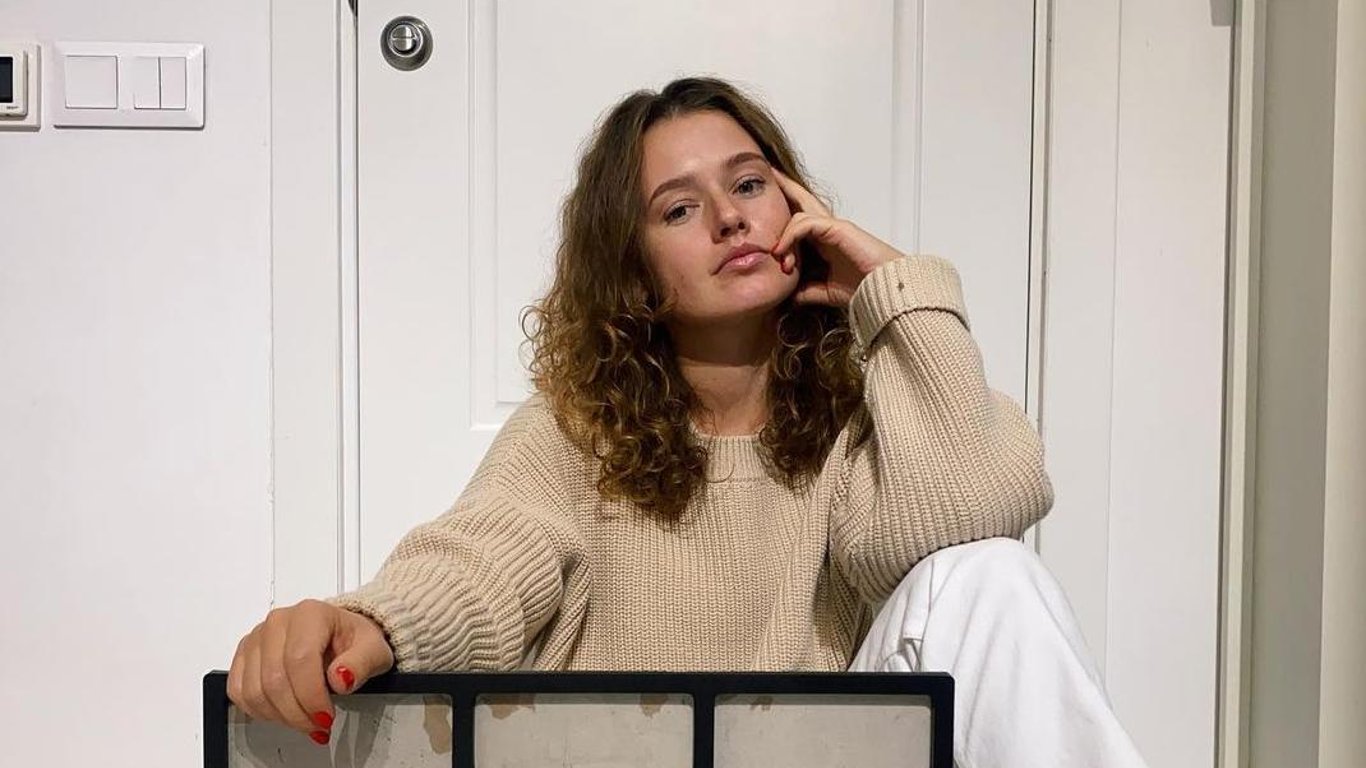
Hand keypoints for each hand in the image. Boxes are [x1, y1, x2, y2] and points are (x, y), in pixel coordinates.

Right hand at [227, 599, 394, 743]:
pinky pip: (238, 691)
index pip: (300, 660)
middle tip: (318, 725)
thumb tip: (341, 678)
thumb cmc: (354, 639)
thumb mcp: (373, 649)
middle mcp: (279, 622)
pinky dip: (259, 711)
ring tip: (304, 720)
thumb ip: (361, 663)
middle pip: (275, 680)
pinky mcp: (245, 654)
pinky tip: (282, 713)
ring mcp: (258, 637)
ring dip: (280, 715)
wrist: (341, 633)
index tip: (326, 716)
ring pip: (254, 690)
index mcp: (310, 614)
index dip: (311, 696)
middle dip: (297, 713)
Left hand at [771, 168, 904, 306]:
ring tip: (779, 258)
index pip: (801, 218)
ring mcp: (834, 226)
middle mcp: (828, 229)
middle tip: (769, 171)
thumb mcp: (824, 291)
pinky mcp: (838, 228)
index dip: (785, 210)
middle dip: (785, 186)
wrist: (886, 290)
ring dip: (783, 237)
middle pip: (802, 200)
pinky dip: (791, 235)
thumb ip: (805, 290)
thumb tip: (785, 297)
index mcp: (826, 241)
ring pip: (798, 215)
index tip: (766, 205)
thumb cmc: (863, 288)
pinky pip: (806, 223)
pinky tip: (783, 250)